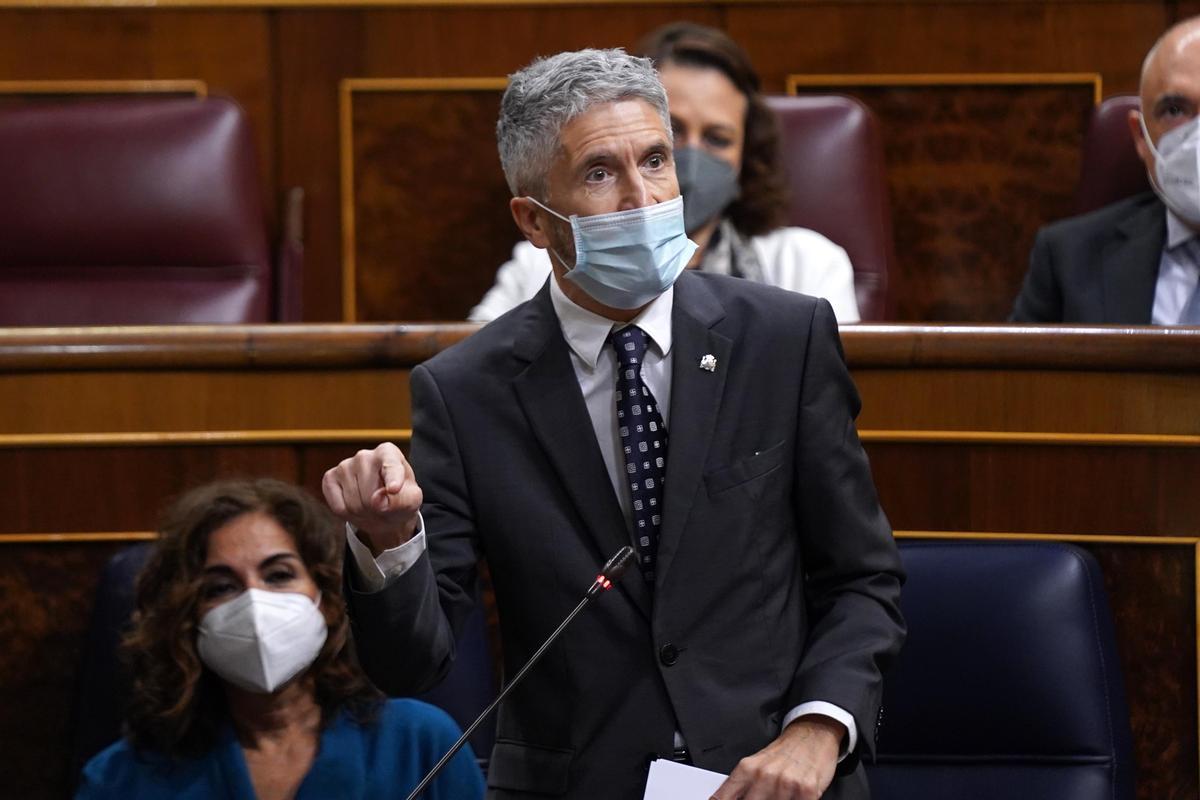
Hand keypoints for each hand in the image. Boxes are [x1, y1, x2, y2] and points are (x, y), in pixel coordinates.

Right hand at [322, 442, 421, 554]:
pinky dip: (348, 514)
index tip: (394, 489)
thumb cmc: (400, 499)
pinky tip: (355, 504)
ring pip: (353, 504)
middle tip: (382, 506)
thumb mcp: (411, 502)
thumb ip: (401, 500)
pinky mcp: (329, 478)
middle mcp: (365, 455)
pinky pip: (339, 507)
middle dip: (376, 508)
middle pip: (369, 495)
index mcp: (389, 453)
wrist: (382, 507)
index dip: (393, 479)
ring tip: (370, 506)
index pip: (391, 466)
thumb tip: (376, 501)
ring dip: (363, 513)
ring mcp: (344, 465)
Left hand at [710, 716, 842, 799]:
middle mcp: (764, 775)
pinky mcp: (806, 790)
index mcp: (747, 769)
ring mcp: (785, 783)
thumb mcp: (756, 764)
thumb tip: (725, 799)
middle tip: (760, 797)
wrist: (813, 733)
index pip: (725, 797)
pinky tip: (792, 797)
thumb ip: (741, 785)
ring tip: (778, 795)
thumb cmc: (785, 752)